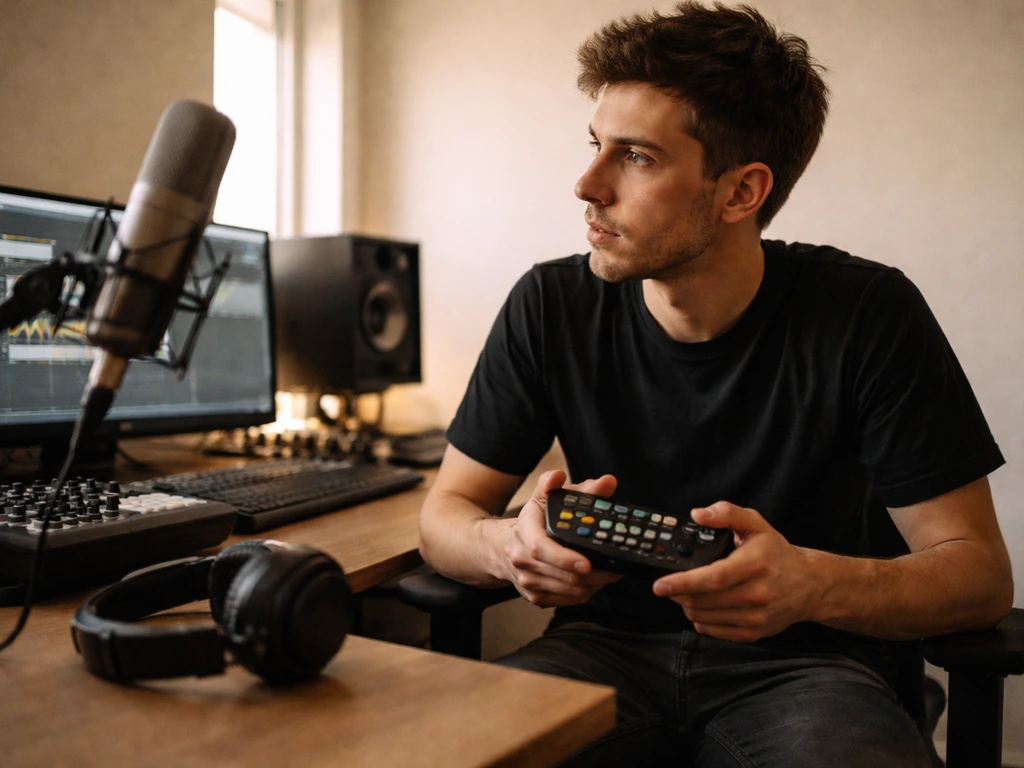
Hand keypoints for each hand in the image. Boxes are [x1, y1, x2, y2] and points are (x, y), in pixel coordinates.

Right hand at [494, 470, 622, 606]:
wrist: (502, 548)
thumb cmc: (530, 522)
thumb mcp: (543, 497)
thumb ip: (564, 485)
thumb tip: (602, 482)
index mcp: (524, 532)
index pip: (542, 549)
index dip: (566, 558)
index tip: (587, 562)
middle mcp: (522, 559)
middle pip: (562, 575)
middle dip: (595, 574)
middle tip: (616, 567)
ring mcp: (528, 582)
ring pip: (569, 591)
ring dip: (595, 584)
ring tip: (610, 572)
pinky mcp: (535, 597)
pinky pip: (568, 600)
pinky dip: (586, 592)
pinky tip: (594, 581)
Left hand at [651, 502, 819, 641]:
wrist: (810, 585)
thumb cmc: (777, 553)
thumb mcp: (756, 524)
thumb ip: (727, 513)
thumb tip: (698, 515)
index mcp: (754, 565)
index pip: (712, 578)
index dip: (682, 582)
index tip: (659, 585)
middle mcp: (757, 594)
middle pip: (703, 601)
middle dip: (678, 594)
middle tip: (670, 585)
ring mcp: (756, 617)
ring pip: (704, 617)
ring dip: (688, 606)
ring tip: (688, 593)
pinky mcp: (754, 633)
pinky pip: (714, 631)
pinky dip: (701, 620)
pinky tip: (704, 606)